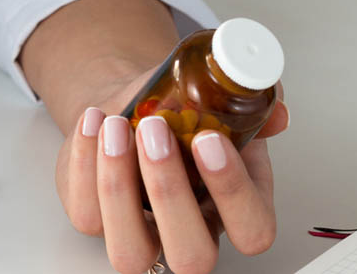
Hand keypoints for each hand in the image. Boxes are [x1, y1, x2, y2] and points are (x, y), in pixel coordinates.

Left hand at [56, 70, 288, 273]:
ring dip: (118, 185)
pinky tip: (93, 122)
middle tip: (154, 129)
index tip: (208, 138)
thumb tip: (272, 109)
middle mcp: (190, 232)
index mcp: (236, 210)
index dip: (233, 192)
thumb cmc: (178, 113)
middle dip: (171, 192)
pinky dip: (84, 164)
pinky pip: (87, 215)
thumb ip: (247, 101)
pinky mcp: (96, 221)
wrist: (129, 108)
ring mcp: (140, 233)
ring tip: (115, 124)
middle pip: (192, 255)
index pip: (253, 230)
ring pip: (130, 251)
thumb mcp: (219, 101)